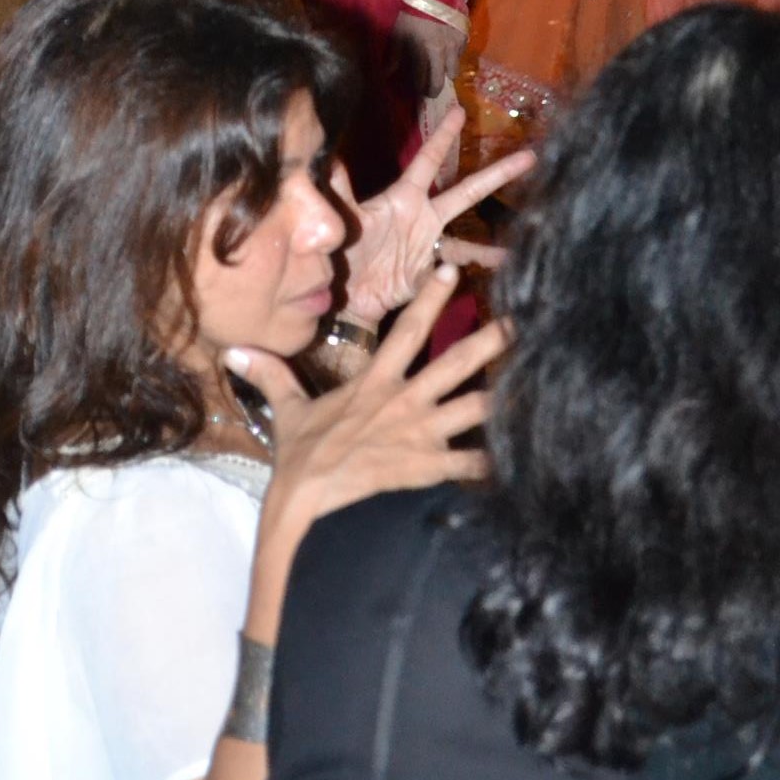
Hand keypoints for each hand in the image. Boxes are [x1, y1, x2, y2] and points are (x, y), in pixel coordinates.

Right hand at [228, 265, 508, 640]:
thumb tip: (232, 348)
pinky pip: (472, 463)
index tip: (453, 271)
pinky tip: (533, 456)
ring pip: (474, 406)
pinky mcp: (429, 469)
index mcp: (375, 383)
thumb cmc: (299, 460)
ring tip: (546, 378)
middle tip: (524, 317)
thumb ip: (269, 373)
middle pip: (456, 361)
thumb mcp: (286, 410)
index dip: (431, 298)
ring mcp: (421, 435)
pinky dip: (500, 460)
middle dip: (492, 338)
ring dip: (508, 393)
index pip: (407, 330)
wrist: (308, 508)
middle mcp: (405, 402)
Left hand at [340, 106, 530, 326]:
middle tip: (530, 156)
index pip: (428, 161)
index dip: (444, 136)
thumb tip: (328, 153)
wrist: (346, 298)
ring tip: (537, 229)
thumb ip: (340, 188)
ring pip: (472, 237)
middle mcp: (425, 218)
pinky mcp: (434, 274)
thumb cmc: (345, 252)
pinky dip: (483, 271)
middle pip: (467, 191)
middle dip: (498, 173)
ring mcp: (433, 246)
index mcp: (404, 198)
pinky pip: (462, 270)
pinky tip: (508, 270)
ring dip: (497, 237)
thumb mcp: (347, 218)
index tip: (460, 111)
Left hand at [392, 8, 463, 99]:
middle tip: (431, 90)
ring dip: (446, 72)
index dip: (420, 90)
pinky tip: (447, 52)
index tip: (417, 93)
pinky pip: (461, 54)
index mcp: (425, 51)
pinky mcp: (465, 35)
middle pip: (441, 80)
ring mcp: (456, 44)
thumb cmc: (411, 11)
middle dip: (435, 88)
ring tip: (440, 70)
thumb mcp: (399, 32)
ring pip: (454, 69)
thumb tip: (387, 73)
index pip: (423, 81)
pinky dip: (454, 56)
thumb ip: (394, 55)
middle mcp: (443, 51)